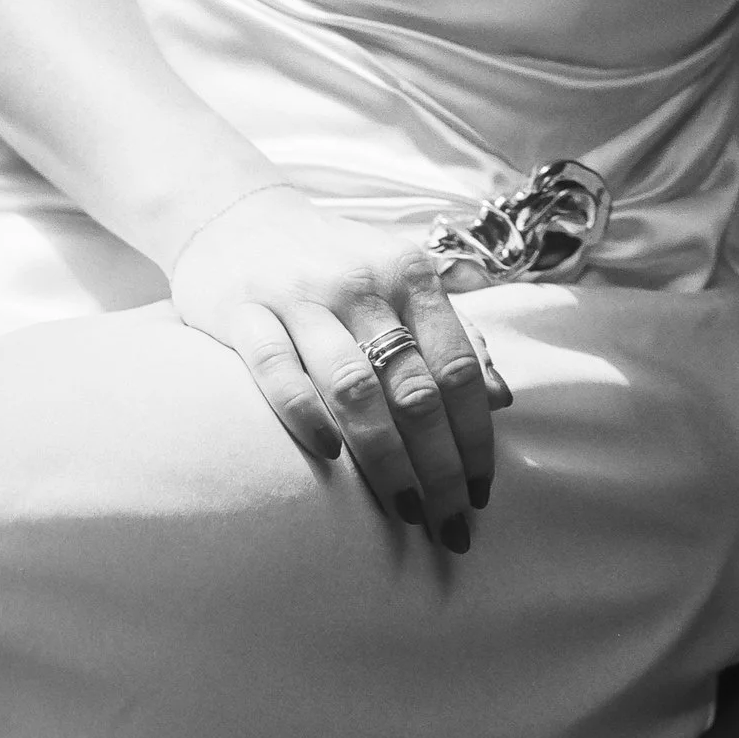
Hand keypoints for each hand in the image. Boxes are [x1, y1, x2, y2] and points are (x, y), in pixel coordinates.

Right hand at [168, 187, 502, 549]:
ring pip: (354, 388)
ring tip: (405, 510)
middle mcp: (360, 283)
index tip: (481, 491)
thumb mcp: (400, 279)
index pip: (457, 367)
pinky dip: (305, 416)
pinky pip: (277, 372)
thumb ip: (452, 332)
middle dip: (439, 465)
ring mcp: (300, 298)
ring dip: (385, 459)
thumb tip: (501, 394)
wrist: (238, 214)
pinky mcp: (244, 313)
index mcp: (408, 273)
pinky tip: (329, 457)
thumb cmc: (334, 260)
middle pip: (413, 388)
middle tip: (451, 523)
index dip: (475, 436)